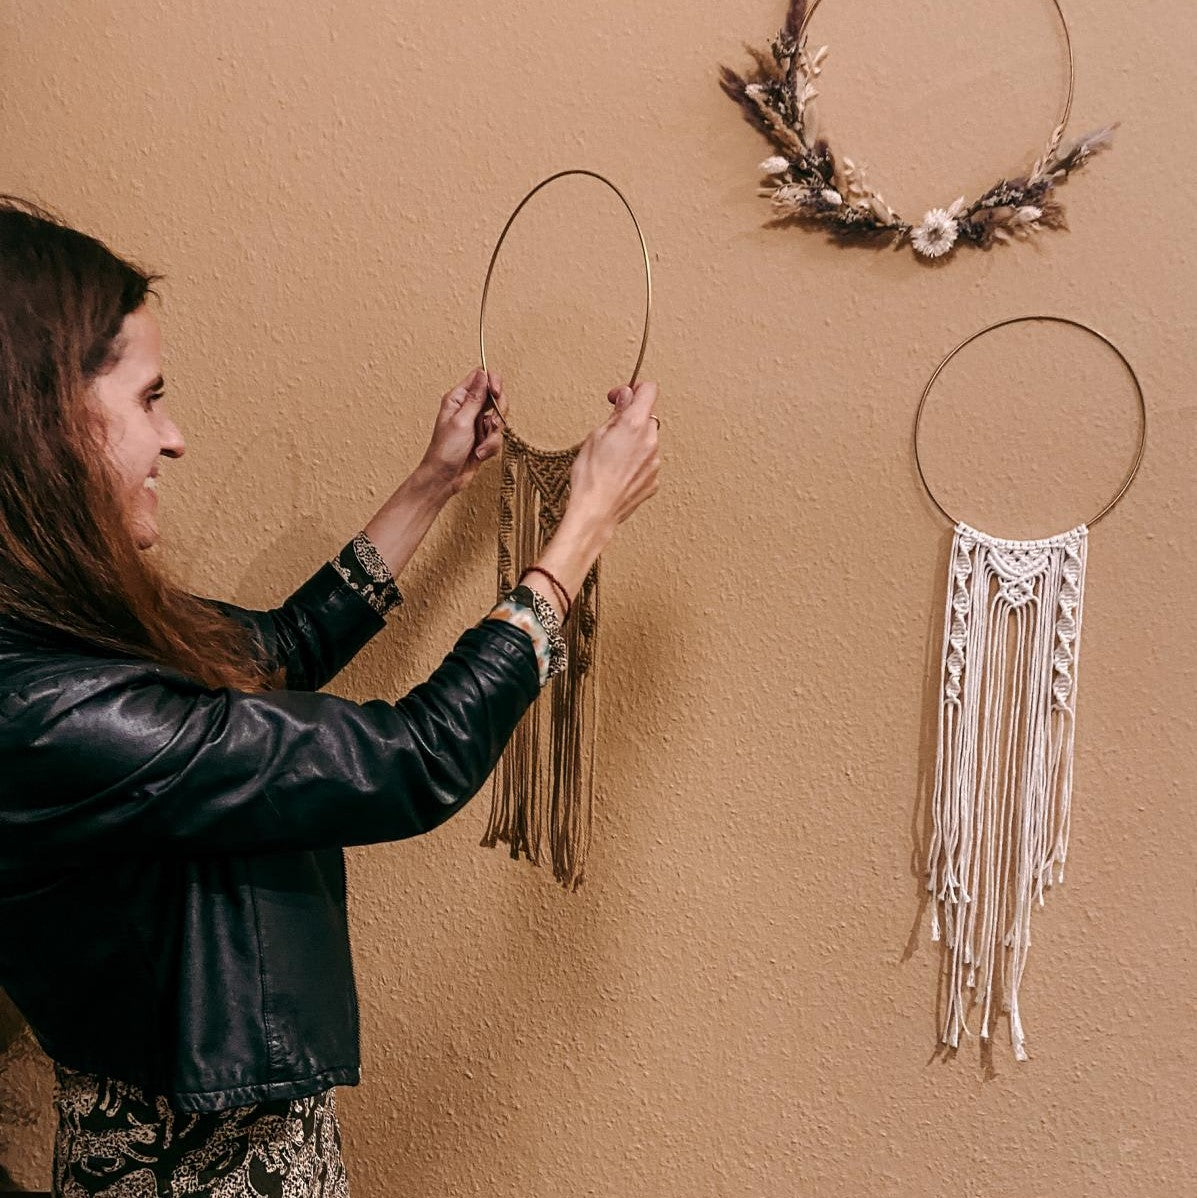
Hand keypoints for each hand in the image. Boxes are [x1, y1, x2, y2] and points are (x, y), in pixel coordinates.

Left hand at [416, 367, 506, 494]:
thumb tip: (483, 374)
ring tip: (480, 447)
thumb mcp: (462, 421)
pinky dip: (491, 447)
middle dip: (497, 414)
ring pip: (499, 420)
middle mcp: (468, 408)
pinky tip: (479, 454)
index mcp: (458, 399)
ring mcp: (476, 424)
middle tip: (490, 426)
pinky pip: (497, 437)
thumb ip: (475, 398)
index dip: (493, 382)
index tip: (497, 394)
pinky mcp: (483, 439)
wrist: (444, 478)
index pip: (480, 377)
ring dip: (493, 437)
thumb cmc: (445, 451)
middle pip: (496, 398)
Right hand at [523, 380, 660, 620]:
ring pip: (647, 441)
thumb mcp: (595, 435)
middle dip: (630, 419)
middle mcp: (651, 441)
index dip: (634, 389)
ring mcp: (655, 462)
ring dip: (633, 443)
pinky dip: (635, 463)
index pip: (649, 390)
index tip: (622, 396)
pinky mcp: (653, 480)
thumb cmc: (590, 477)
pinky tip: (617, 472)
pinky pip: (646, 463)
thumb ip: (616, 414)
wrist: (595, 512)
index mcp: (635, 425)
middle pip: (647, 417)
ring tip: (610, 457)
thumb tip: (625, 399)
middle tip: (609, 429)